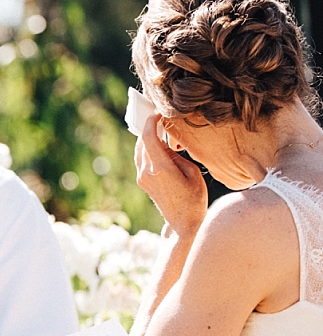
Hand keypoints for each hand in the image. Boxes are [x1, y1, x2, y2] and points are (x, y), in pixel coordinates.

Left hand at [134, 114, 206, 236]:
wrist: (183, 222)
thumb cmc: (194, 198)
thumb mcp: (191, 172)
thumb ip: (176, 155)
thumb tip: (165, 144)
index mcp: (160, 168)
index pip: (149, 138)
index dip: (151, 122)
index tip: (158, 113)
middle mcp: (147, 172)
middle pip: (142, 142)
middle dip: (150, 128)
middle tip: (160, 118)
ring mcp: (142, 178)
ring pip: (140, 151)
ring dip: (148, 139)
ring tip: (161, 131)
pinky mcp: (143, 182)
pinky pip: (141, 160)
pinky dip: (148, 150)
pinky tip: (159, 147)